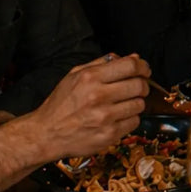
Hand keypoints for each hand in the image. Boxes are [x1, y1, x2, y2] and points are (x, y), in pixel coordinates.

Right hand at [34, 54, 150, 159]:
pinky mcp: (109, 134)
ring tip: (122, 104)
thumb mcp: (75, 75)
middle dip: (142, 85)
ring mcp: (105, 117)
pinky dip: (129, 119)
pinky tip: (117, 118)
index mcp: (90, 78)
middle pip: (139, 85)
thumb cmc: (61, 104)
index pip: (131, 66)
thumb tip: (132, 57)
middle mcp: (98, 96)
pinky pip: (134, 122)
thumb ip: (103, 63)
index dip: (143, 66)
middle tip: (136, 88)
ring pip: (139, 104)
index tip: (144, 70)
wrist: (46, 134)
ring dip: (135, 103)